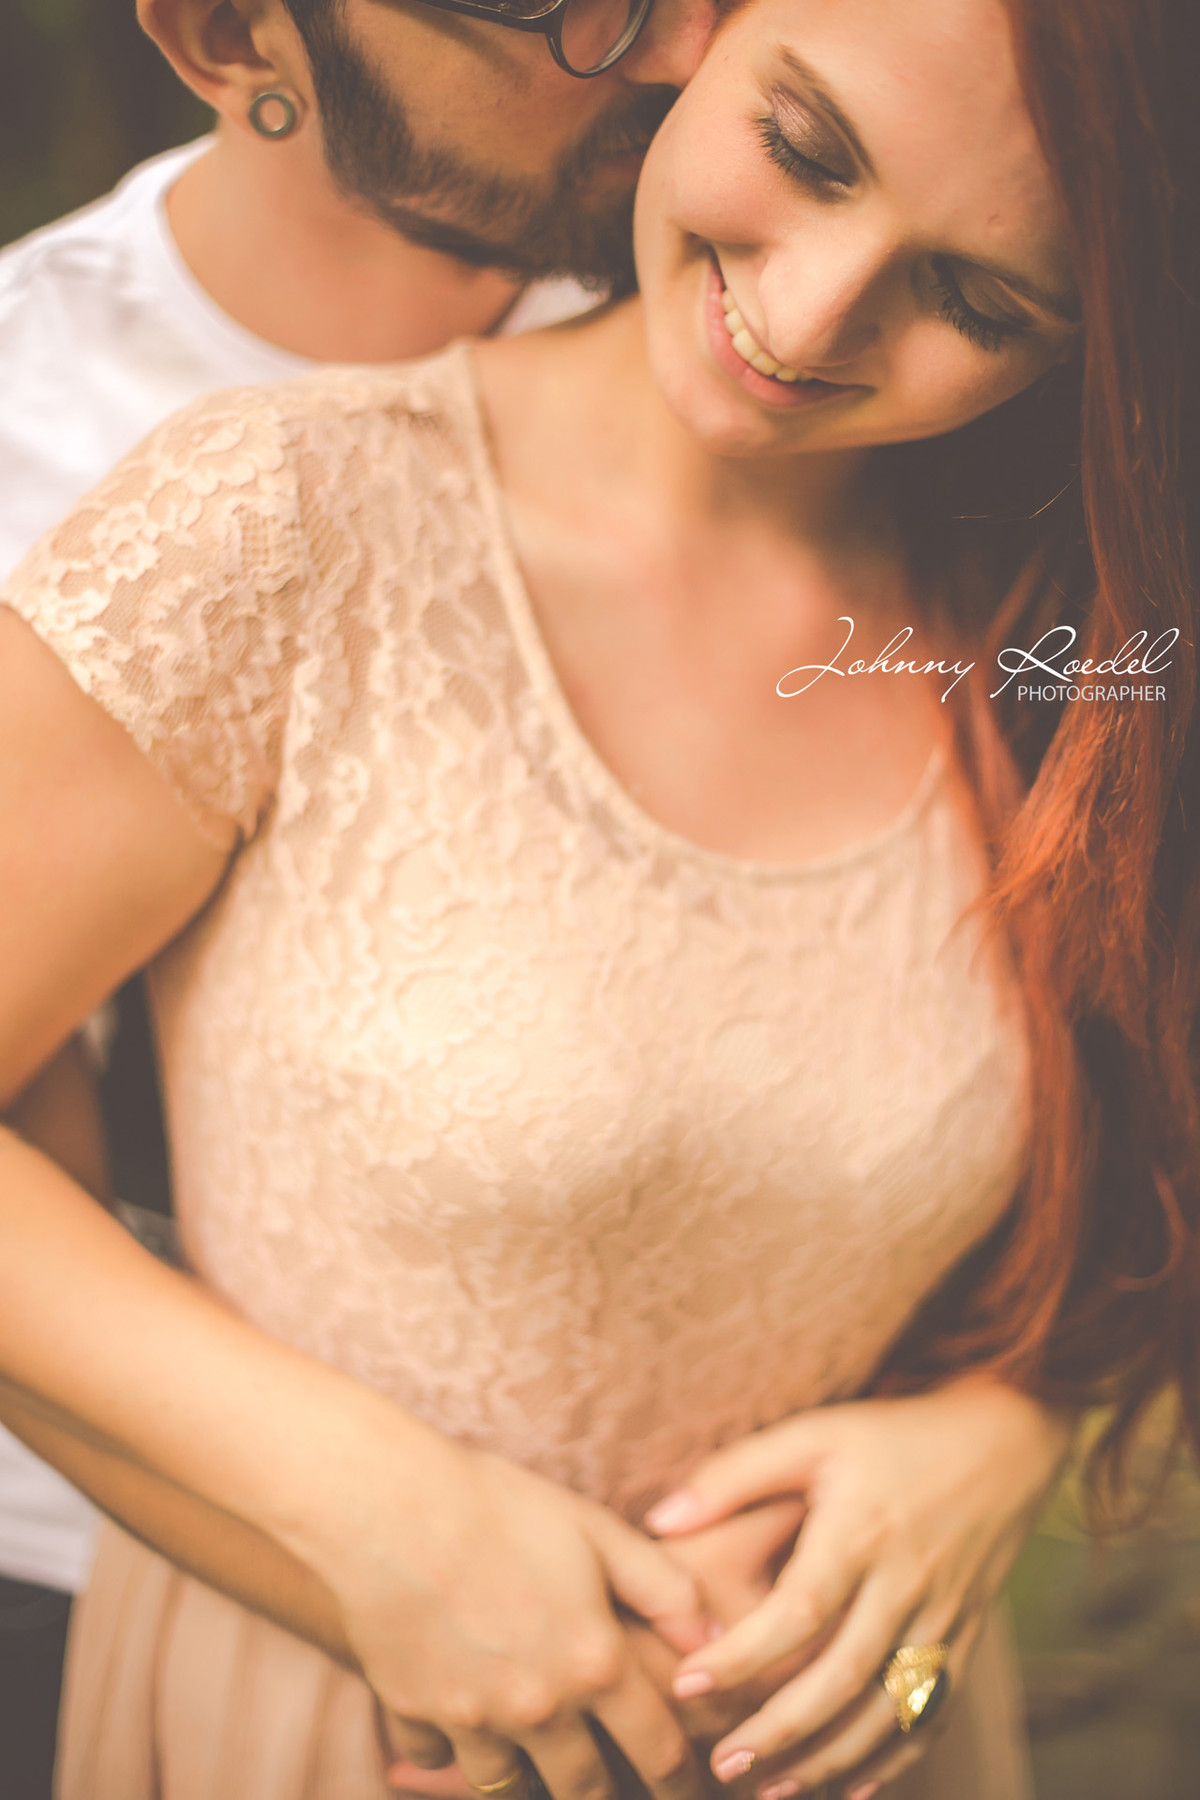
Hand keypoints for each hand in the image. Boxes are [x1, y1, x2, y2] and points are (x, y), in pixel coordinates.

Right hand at [315, 1434, 710, 1799]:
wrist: (390, 1504)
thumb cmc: (500, 1506)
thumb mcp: (596, 1530)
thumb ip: (663, 1588)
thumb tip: (712, 1639)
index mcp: (595, 1664)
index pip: (658, 1753)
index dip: (680, 1780)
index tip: (686, 1787)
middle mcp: (539, 1709)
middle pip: (586, 1791)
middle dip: (606, 1795)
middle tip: (612, 1788)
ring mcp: (473, 1719)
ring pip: (510, 1786)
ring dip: (528, 1776)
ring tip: (539, 1762)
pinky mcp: (414, 1713)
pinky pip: (438, 1758)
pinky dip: (450, 1747)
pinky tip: (458, 1716)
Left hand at [644, 1378, 1075, 1797]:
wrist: (1003, 1440)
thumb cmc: (891, 1436)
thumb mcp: (812, 1434)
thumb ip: (734, 1474)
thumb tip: (658, 1520)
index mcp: (861, 1532)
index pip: (800, 1610)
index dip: (744, 1654)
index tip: (689, 1684)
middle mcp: (906, 1583)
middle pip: (844, 1676)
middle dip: (782, 1730)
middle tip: (723, 1764)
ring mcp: (943, 1617)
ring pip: (889, 1710)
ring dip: (830, 1759)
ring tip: (769, 1789)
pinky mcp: (966, 1636)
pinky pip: (933, 1713)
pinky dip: (896, 1759)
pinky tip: (852, 1787)